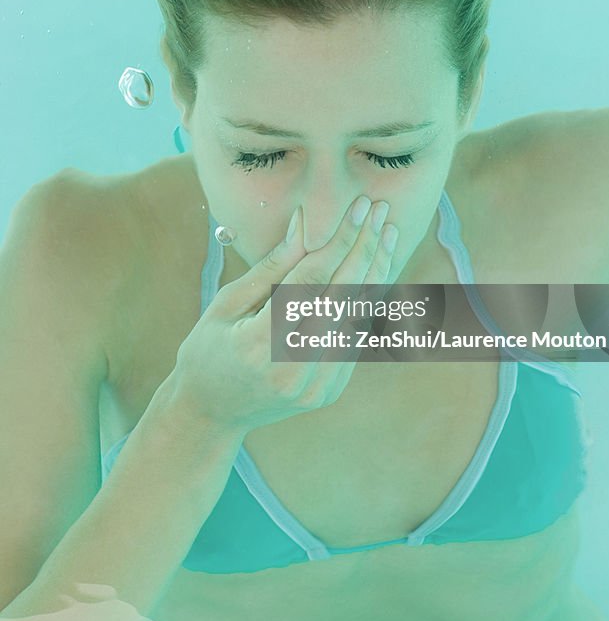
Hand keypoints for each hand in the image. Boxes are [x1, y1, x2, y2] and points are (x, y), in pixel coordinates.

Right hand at [172, 197, 397, 434]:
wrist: (209, 413)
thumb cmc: (208, 348)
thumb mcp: (227, 302)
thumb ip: (272, 266)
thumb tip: (306, 221)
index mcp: (259, 345)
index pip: (312, 281)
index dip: (340, 240)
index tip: (360, 207)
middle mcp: (292, 370)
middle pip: (343, 297)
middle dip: (366, 247)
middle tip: (382, 211)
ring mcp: (314, 387)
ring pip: (357, 318)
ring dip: (376, 272)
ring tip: (388, 233)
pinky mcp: (328, 393)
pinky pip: (355, 338)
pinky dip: (368, 302)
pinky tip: (377, 269)